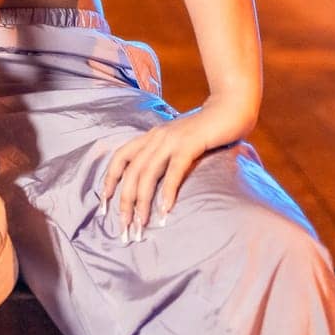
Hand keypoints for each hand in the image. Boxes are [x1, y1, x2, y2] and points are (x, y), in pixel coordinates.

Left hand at [100, 96, 255, 240]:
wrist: (230, 107)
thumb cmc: (207, 129)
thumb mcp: (178, 141)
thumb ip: (166, 155)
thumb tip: (156, 181)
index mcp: (150, 136)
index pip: (120, 158)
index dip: (109, 181)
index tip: (104, 205)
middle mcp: (155, 137)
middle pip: (131, 172)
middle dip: (125, 201)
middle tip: (125, 227)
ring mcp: (171, 139)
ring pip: (147, 173)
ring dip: (142, 201)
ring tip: (141, 223)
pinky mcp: (190, 143)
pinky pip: (174, 170)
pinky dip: (168, 190)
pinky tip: (165, 209)